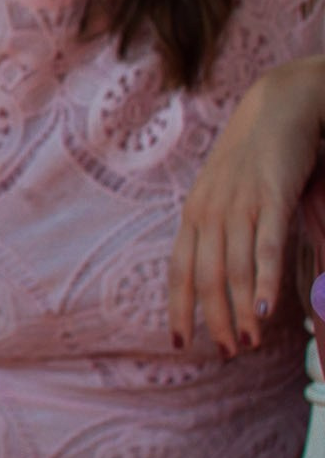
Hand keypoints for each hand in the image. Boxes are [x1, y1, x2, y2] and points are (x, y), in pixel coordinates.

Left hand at [169, 56, 324, 354]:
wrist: (279, 105)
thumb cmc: (255, 155)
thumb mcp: (227, 193)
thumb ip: (223, 229)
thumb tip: (226, 270)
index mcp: (194, 215)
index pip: (179, 271)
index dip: (179, 308)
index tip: (181, 342)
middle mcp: (209, 214)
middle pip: (206, 278)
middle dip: (215, 319)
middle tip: (228, 352)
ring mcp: (238, 206)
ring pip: (234, 270)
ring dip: (241, 311)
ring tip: (248, 342)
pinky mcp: (271, 197)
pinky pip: (265, 247)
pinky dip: (264, 281)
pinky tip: (267, 311)